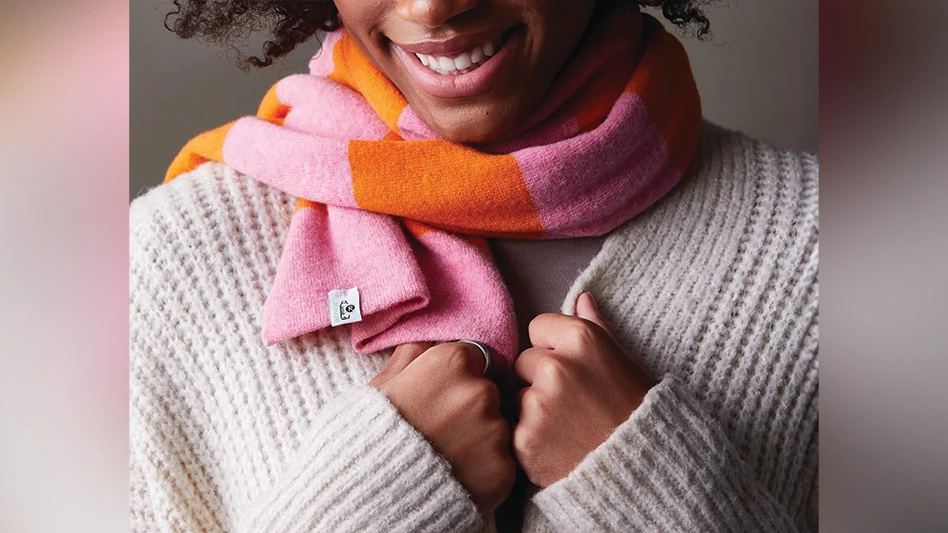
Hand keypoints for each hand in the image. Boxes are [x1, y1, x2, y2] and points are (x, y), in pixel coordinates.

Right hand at [370, 342, 515, 513]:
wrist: (367, 496)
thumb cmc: (368, 437)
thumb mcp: (380, 386)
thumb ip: (410, 356)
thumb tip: (427, 341)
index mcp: (450, 363)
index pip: (470, 358)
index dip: (452, 379)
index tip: (437, 397)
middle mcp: (479, 391)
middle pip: (485, 392)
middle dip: (468, 408)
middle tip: (439, 431)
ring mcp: (493, 432)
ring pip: (495, 428)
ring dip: (478, 439)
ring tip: (444, 457)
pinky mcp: (503, 469)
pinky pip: (500, 462)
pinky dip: (484, 470)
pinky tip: (455, 477)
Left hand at [513, 292, 656, 487]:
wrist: (647, 473)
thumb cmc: (640, 414)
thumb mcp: (626, 362)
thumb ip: (597, 328)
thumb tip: (581, 297)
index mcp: (582, 340)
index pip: (537, 327)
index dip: (552, 347)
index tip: (572, 368)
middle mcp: (555, 367)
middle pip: (524, 361)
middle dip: (539, 378)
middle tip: (571, 402)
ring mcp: (537, 405)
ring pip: (517, 396)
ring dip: (533, 410)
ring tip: (568, 428)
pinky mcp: (524, 440)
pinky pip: (514, 429)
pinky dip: (530, 440)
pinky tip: (558, 447)